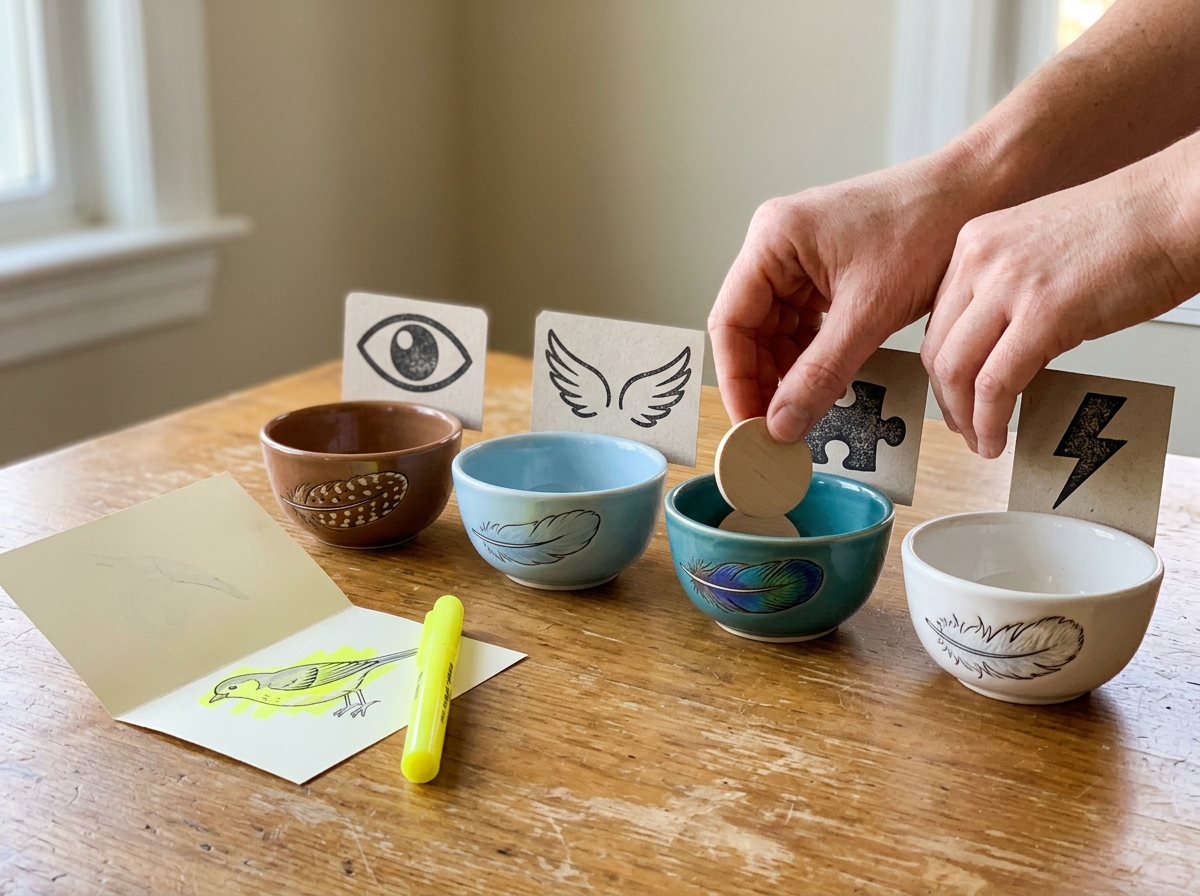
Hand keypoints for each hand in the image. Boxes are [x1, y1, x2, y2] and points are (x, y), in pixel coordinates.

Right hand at [708, 149, 989, 441]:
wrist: (978, 192)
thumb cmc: (926, 227)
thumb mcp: (869, 312)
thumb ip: (820, 373)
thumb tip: (782, 425)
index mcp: (772, 240)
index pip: (731, 322)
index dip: (736, 379)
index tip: (750, 424)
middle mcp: (776, 245)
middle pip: (749, 330)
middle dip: (763, 381)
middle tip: (777, 431)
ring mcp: (799, 258)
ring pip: (775, 332)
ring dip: (788, 373)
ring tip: (803, 414)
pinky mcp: (825, 271)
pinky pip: (803, 324)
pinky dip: (811, 357)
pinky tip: (825, 384)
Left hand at [921, 135, 1199, 458]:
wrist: (1177, 207)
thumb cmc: (1130, 230)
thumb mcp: (1040, 252)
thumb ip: (1009, 291)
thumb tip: (1001, 344)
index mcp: (976, 243)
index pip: (938, 320)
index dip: (942, 368)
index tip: (953, 394)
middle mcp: (980, 260)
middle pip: (938, 349)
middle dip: (947, 400)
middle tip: (963, 426)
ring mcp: (1008, 285)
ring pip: (956, 371)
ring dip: (965, 417)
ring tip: (982, 440)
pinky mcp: (1042, 315)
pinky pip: (995, 384)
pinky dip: (990, 421)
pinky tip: (998, 437)